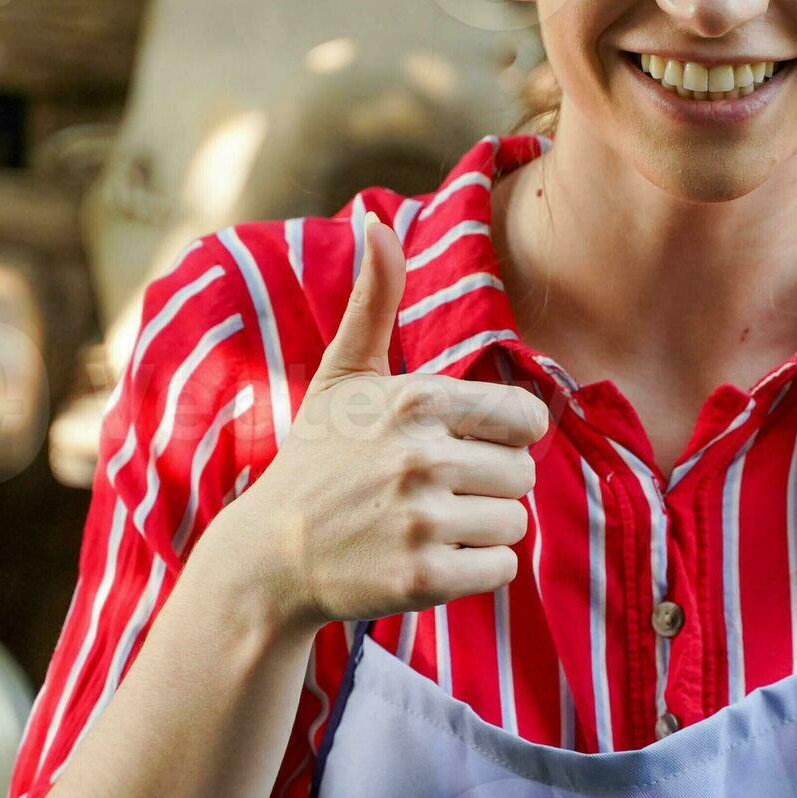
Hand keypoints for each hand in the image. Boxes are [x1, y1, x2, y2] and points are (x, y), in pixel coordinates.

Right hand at [217, 212, 549, 631]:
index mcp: (414, 399)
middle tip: (433, 491)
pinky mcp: (421, 578)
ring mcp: (419, 519)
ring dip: (482, 530)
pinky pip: (500, 570)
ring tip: (426, 524)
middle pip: (522, 474)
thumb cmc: (319, 458)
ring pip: (514, 524)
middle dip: (489, 486)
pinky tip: (427, 557)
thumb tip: (376, 220)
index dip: (502, 435)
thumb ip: (375, 299)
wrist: (270, 557)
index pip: (526, 418)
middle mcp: (418, 455)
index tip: (461, 445)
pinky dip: (476, 570)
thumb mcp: (343, 374)